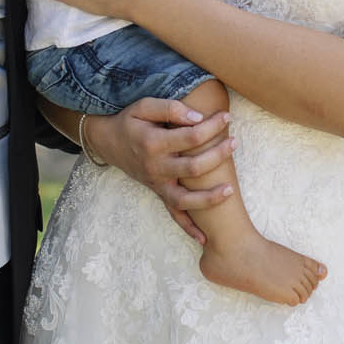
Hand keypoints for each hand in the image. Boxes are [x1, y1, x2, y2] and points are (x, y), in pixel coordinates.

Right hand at [83, 97, 232, 240]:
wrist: (108, 142)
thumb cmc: (130, 121)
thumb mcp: (144, 106)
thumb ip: (170, 109)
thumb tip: (198, 118)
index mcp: (153, 143)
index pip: (191, 136)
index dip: (212, 126)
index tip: (225, 117)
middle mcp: (155, 167)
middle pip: (194, 167)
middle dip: (219, 155)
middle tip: (235, 142)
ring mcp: (156, 184)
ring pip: (184, 199)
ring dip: (209, 198)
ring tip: (231, 190)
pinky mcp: (157, 193)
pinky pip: (173, 215)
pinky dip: (188, 228)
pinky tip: (205, 237)